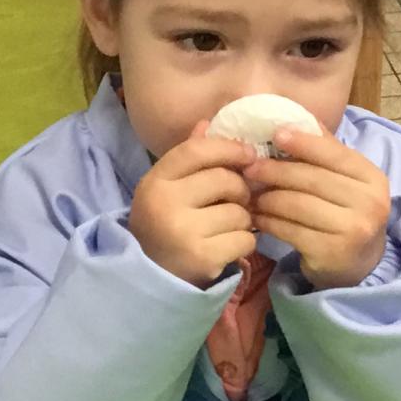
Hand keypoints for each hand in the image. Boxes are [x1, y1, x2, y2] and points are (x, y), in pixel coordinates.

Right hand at [129, 125, 257, 286]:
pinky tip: (228, 246)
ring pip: (239, 212)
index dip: (228, 148)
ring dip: (242, 219)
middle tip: (237, 200)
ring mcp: (183, 232)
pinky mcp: (202, 257)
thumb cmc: (164, 225)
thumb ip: (188, 158)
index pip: (197, 150)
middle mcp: (164, 204)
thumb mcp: (167, 189)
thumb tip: (209, 122)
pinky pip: (245, 239)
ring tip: (227, 226)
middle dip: (240, 189)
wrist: (152, 278)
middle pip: (225, 180)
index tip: (248, 154)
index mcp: (154, 182)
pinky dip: (244, 243)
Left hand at [249, 128, 389, 289]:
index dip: (303, 142)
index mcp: (373, 178)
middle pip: (311, 178)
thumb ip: (326, 152)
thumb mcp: (346, 182)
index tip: (275, 133)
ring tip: (249, 193)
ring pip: (297, 204)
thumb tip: (293, 118)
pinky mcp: (332, 253)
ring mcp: (353, 230)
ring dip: (267, 197)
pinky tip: (256, 217)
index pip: (334, 153)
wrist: (359, 265)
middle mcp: (369, 203)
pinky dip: (268, 221)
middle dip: (275, 170)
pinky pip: (290, 230)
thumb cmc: (345, 215)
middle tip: (249, 167)